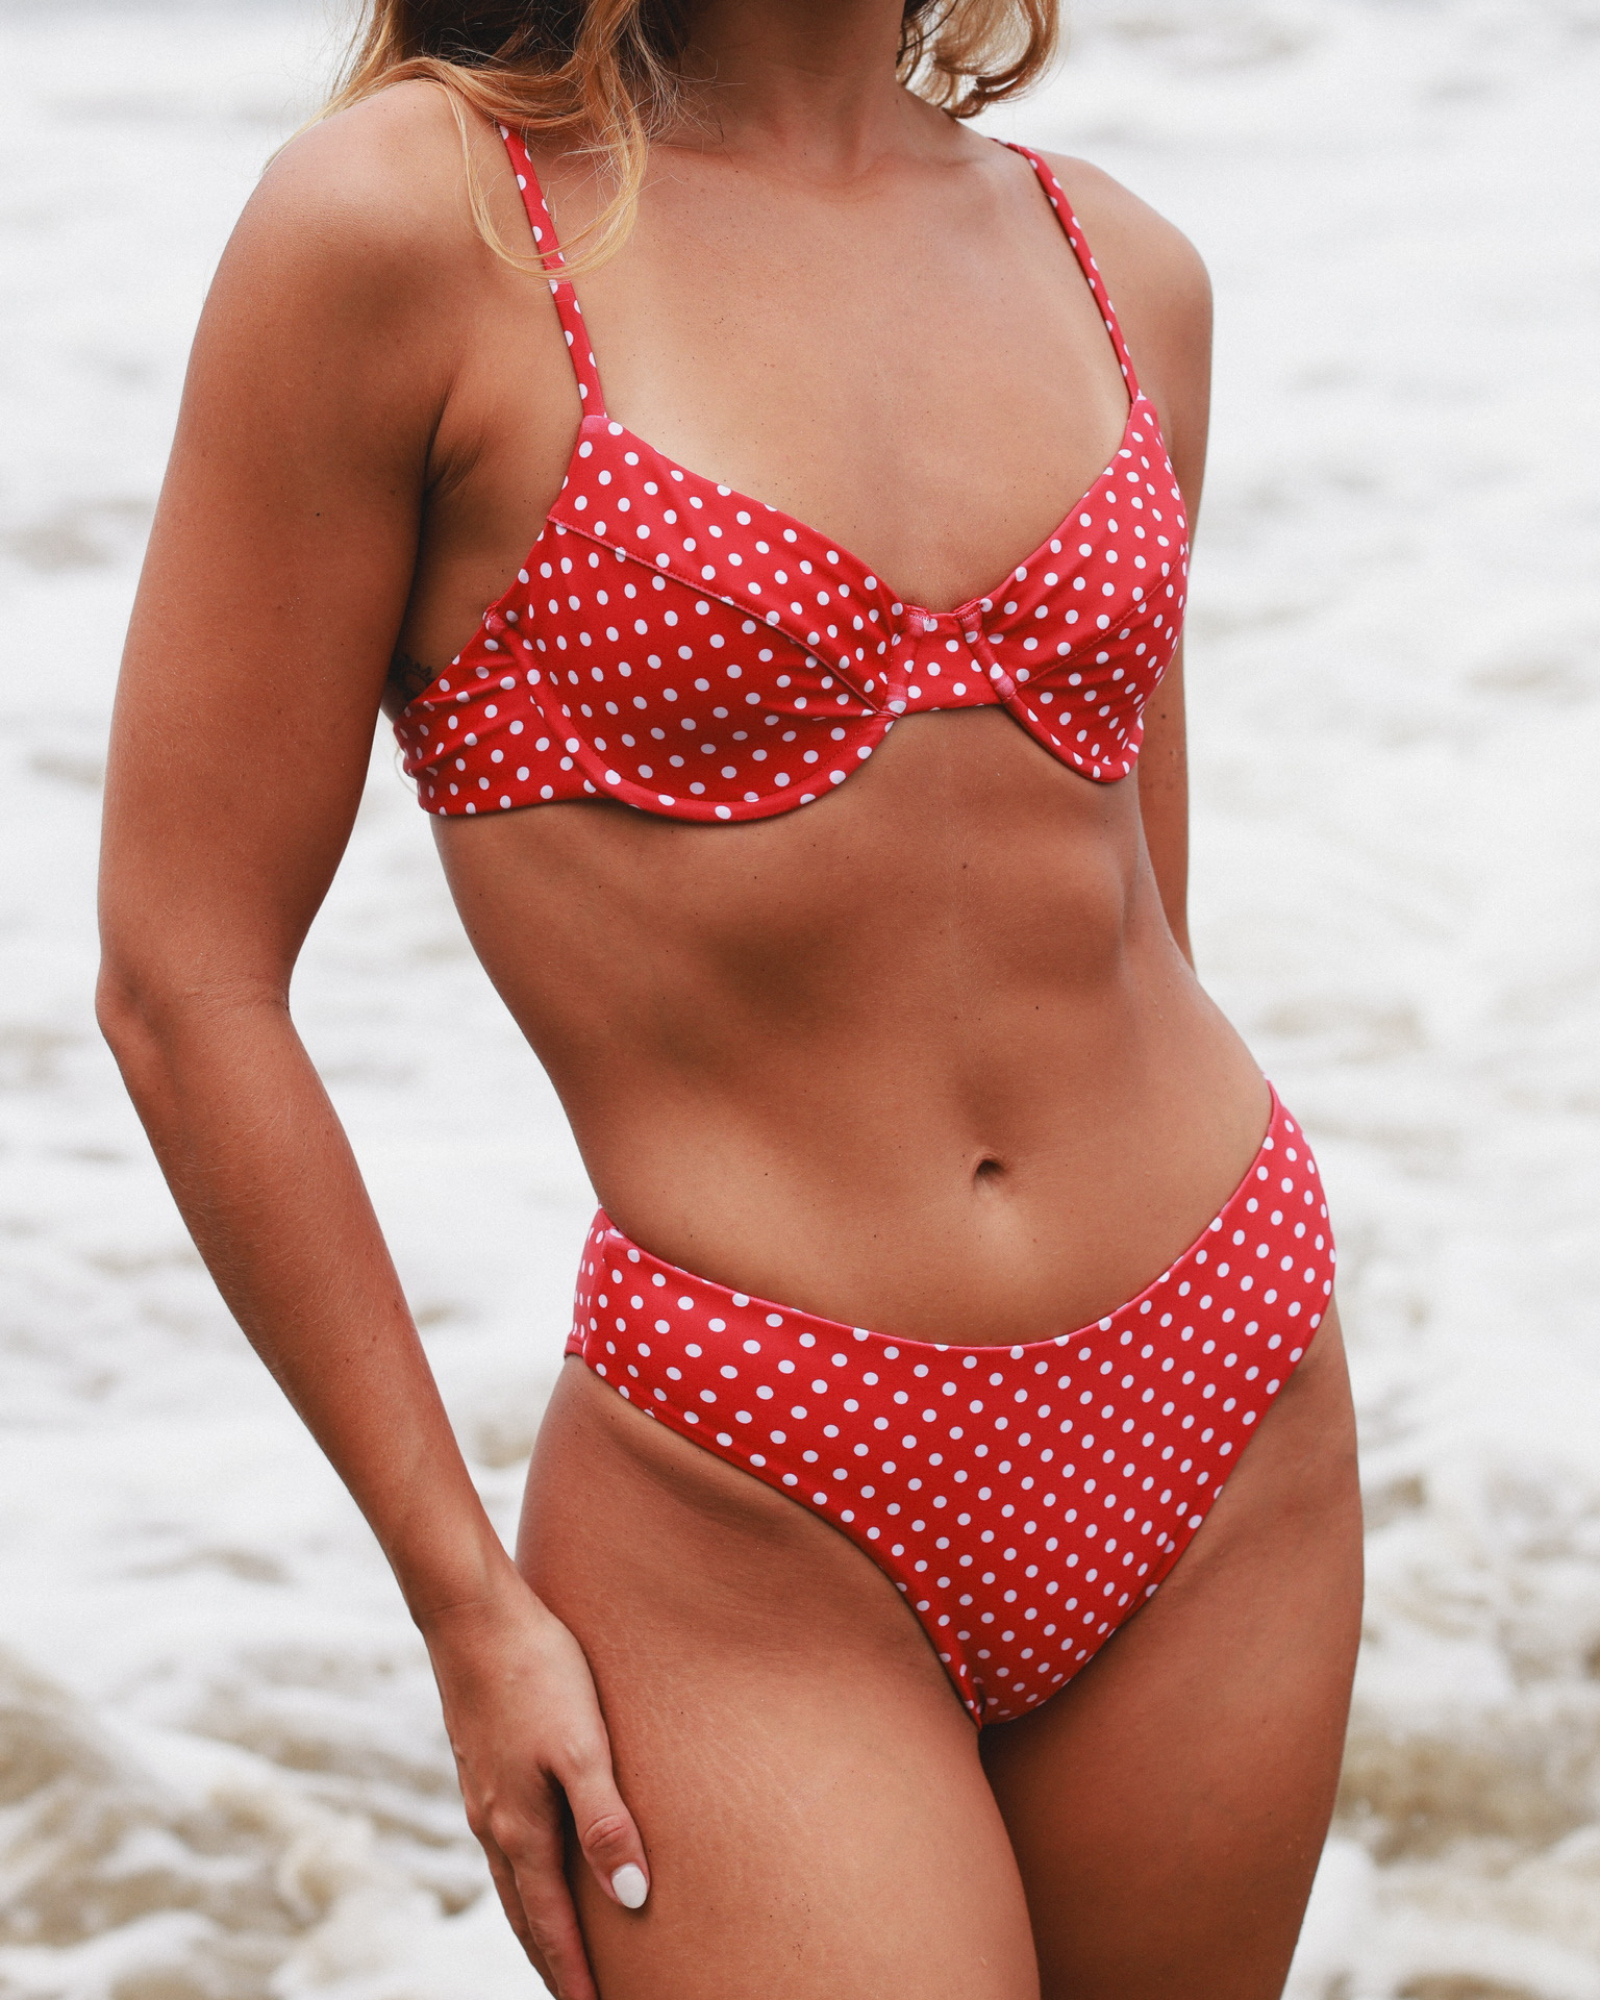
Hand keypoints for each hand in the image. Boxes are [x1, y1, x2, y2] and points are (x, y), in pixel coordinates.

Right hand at [421, 1581, 649, 1998]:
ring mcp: (482, 1794)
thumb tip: (630, 1899)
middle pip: (524, 1915)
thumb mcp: (582, 1745)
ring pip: (510, 1881)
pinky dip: (521, 1879)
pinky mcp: (482, 1765)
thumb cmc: (537, 1671)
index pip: (551, 1925)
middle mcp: (494, 1822)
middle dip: (551, 1962)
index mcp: (521, 1827)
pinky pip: (503, 1845)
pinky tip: (532, 1864)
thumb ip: (606, 1820)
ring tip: (556, 1951)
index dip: (574, 1976)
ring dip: (534, 1923)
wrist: (473, 1615)